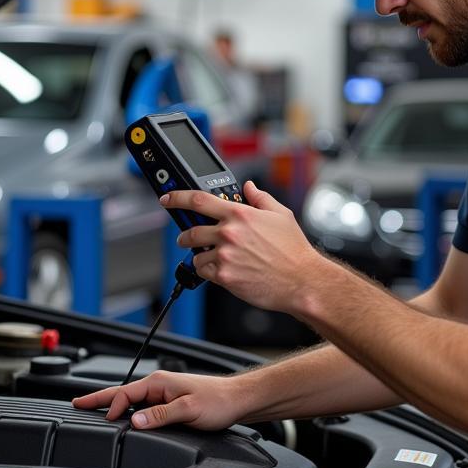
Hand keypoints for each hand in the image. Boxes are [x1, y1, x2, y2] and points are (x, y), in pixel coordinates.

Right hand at [71, 371, 244, 430]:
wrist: (238, 400)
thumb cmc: (218, 401)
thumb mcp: (188, 410)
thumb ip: (160, 416)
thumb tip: (134, 422)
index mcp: (159, 382)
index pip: (125, 394)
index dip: (111, 407)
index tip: (101, 421)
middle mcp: (159, 385)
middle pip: (122, 392)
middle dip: (99, 398)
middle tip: (77, 404)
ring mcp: (164, 393)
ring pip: (132, 400)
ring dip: (113, 404)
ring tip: (94, 410)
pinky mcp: (170, 402)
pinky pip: (143, 406)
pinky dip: (129, 410)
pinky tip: (125, 417)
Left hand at [164, 180, 326, 315]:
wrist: (300, 280)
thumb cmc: (293, 250)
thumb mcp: (280, 215)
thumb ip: (260, 198)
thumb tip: (248, 188)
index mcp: (239, 214)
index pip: (198, 200)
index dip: (177, 197)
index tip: (167, 199)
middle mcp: (229, 233)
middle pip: (190, 231)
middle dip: (185, 236)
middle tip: (187, 238)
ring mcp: (225, 255)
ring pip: (196, 255)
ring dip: (200, 256)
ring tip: (214, 258)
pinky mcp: (225, 277)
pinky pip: (204, 272)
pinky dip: (209, 271)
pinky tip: (222, 270)